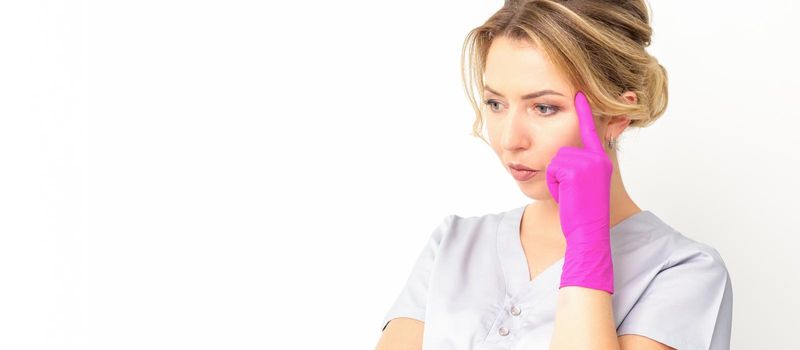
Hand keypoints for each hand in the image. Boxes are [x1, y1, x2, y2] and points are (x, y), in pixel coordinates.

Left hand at [545, 91, 613, 293]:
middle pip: (563, 146)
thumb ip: (581, 165)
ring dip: (555, 177)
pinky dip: (554, 183)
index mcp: (601, 159)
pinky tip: (566, 195)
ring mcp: (590, 163)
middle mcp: (599, 158)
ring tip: (568, 193)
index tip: (579, 92)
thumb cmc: (582, 211)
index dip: (585, 111)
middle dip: (559, 170)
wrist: (588, 232)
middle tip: (571, 191)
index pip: (591, 130)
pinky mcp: (577, 170)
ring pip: (555, 157)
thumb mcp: (584, 184)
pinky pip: (553, 168)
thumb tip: (567, 153)